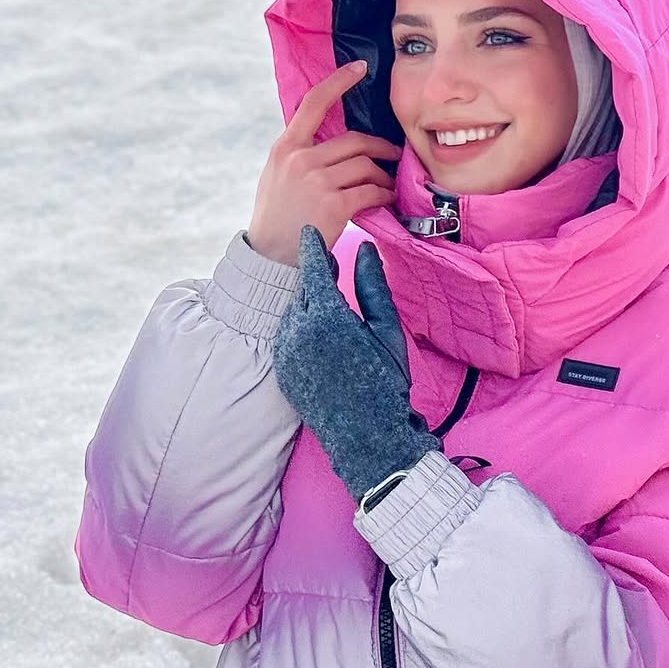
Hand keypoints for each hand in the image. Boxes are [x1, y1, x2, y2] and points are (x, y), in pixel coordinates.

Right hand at [247, 62, 401, 265]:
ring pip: (366, 166)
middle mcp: (300, 159)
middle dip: (380, 148)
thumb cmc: (278, 217)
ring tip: (387, 186)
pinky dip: (383, 195)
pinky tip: (386, 201)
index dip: (339, 81)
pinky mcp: (334, 205)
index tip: (359, 67)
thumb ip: (300, 154)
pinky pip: (371, 191)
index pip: (313, 103)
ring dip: (382, 176)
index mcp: (285, 148)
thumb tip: (333, 140)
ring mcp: (317, 182)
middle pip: (355, 140)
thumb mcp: (277, 175)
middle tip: (394, 156)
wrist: (270, 257)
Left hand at [272, 224, 440, 501]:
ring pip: (291, 312)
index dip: (312, 248)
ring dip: (307, 301)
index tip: (309, 232)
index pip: (312, 269)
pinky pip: (286, 336)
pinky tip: (320, 331)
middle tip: (327, 263)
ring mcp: (286, 353)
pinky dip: (299, 325)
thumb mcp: (386, 331)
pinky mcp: (281, 371)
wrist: (367, 436)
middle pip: (301, 289)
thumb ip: (372, 287)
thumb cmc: (385, 382)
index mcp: (326, 317)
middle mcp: (298, 332)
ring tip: (329, 300)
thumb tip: (365, 251)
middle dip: (313, 276)